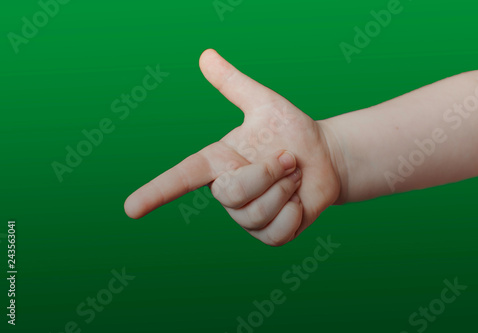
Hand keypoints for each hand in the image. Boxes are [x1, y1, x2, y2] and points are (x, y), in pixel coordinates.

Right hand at [124, 49, 341, 245]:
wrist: (324, 158)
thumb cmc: (292, 131)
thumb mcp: (265, 103)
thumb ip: (234, 84)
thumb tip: (206, 55)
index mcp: (219, 161)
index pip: (182, 177)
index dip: (156, 192)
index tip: (130, 209)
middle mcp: (227, 190)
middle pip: (231, 194)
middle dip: (266, 173)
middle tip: (288, 158)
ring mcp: (246, 217)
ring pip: (255, 214)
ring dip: (285, 189)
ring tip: (294, 174)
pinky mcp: (269, 235)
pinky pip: (276, 233)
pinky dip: (295, 213)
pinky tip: (299, 200)